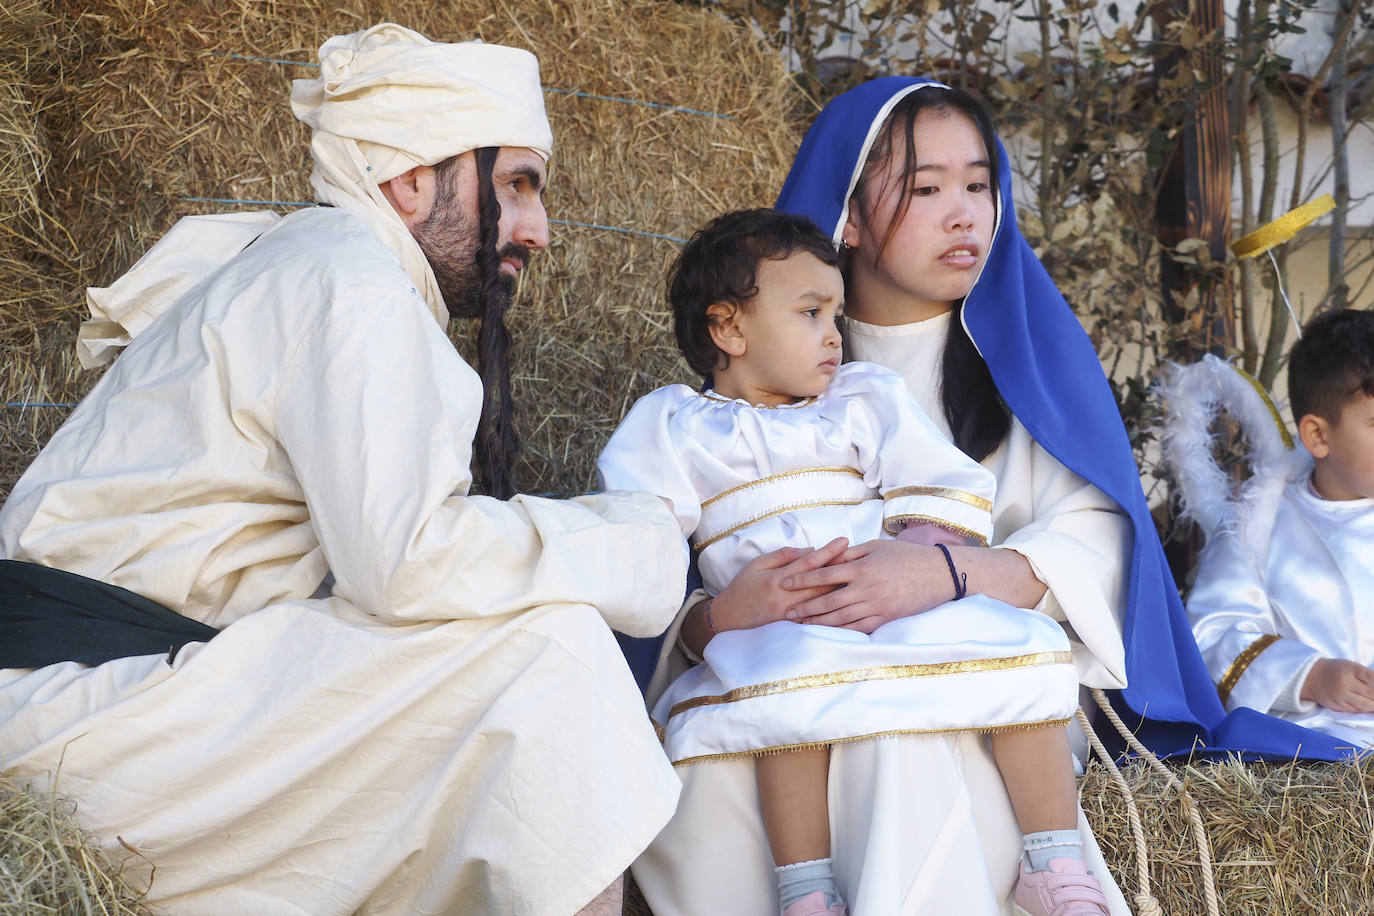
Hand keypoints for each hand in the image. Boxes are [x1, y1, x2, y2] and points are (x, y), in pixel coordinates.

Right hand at [710, 538, 848, 631]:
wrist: (727, 619)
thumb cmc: (742, 588)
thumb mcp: (756, 565)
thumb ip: (781, 556)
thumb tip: (807, 550)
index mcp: (777, 578)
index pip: (808, 562)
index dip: (828, 551)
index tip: (844, 541)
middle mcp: (785, 596)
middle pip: (820, 582)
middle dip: (842, 570)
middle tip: (861, 560)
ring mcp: (789, 614)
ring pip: (821, 601)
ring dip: (840, 591)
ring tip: (858, 581)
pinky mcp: (790, 627)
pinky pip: (815, 618)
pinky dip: (830, 612)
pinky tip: (845, 607)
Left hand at [781, 539, 952, 633]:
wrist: (938, 574)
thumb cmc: (906, 556)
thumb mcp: (877, 546)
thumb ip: (851, 553)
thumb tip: (828, 556)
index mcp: (862, 568)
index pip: (825, 573)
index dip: (803, 578)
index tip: (785, 582)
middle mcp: (867, 588)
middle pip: (828, 600)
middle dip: (805, 606)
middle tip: (786, 612)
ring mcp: (877, 606)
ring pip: (841, 617)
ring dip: (819, 622)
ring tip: (801, 624)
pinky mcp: (886, 618)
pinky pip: (859, 627)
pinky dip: (841, 631)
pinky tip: (828, 632)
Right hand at [1301, 658, 1373, 713]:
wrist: (1311, 677)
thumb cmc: (1336, 670)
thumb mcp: (1350, 666)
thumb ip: (1366, 676)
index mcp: (1350, 669)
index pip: (1372, 677)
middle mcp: (1345, 682)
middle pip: (1371, 693)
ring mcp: (1340, 695)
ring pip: (1365, 704)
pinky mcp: (1337, 705)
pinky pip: (1355, 710)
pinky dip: (1365, 710)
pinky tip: (1370, 708)